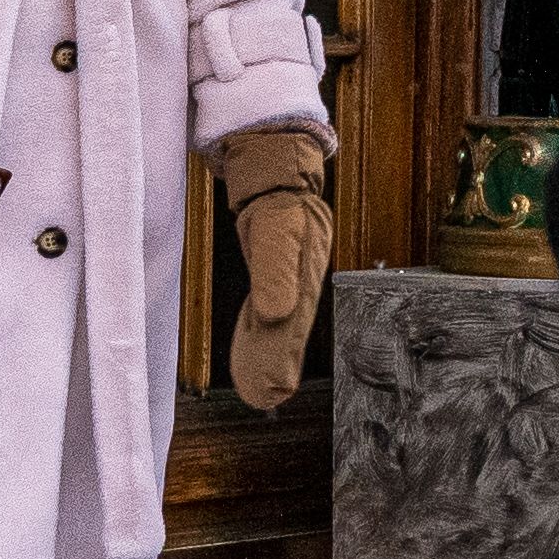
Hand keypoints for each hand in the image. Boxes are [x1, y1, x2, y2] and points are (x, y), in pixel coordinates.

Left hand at [213, 125, 333, 411]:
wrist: (278, 160)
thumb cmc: (277, 193)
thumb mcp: (274, 228)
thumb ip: (274, 271)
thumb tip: (275, 315)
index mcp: (305, 274)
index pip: (291, 326)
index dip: (280, 360)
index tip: (270, 394)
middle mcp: (301, 279)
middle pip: (288, 329)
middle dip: (276, 364)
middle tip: (263, 399)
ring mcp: (291, 274)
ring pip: (280, 321)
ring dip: (269, 352)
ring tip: (260, 390)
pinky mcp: (278, 268)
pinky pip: (270, 306)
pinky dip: (262, 331)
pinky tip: (254, 346)